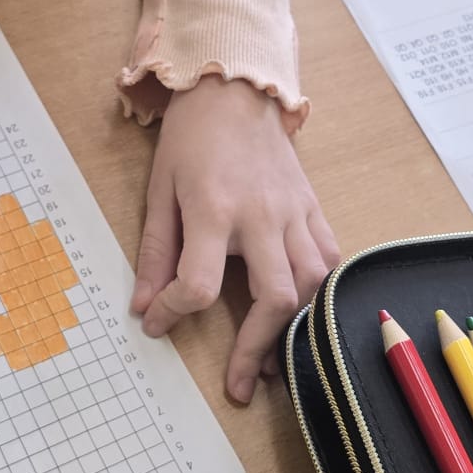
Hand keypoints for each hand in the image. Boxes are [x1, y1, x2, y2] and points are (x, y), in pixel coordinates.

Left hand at [131, 76, 338, 403]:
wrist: (236, 87)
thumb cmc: (192, 138)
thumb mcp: (159, 190)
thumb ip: (155, 252)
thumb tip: (143, 307)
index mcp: (214, 209)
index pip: (197, 284)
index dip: (174, 313)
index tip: (158, 323)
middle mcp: (261, 215)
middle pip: (274, 296)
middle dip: (258, 348)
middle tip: (243, 385)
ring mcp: (293, 212)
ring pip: (311, 283)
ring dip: (295, 328)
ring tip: (275, 361)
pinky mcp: (312, 208)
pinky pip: (329, 258)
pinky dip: (318, 292)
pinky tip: (302, 313)